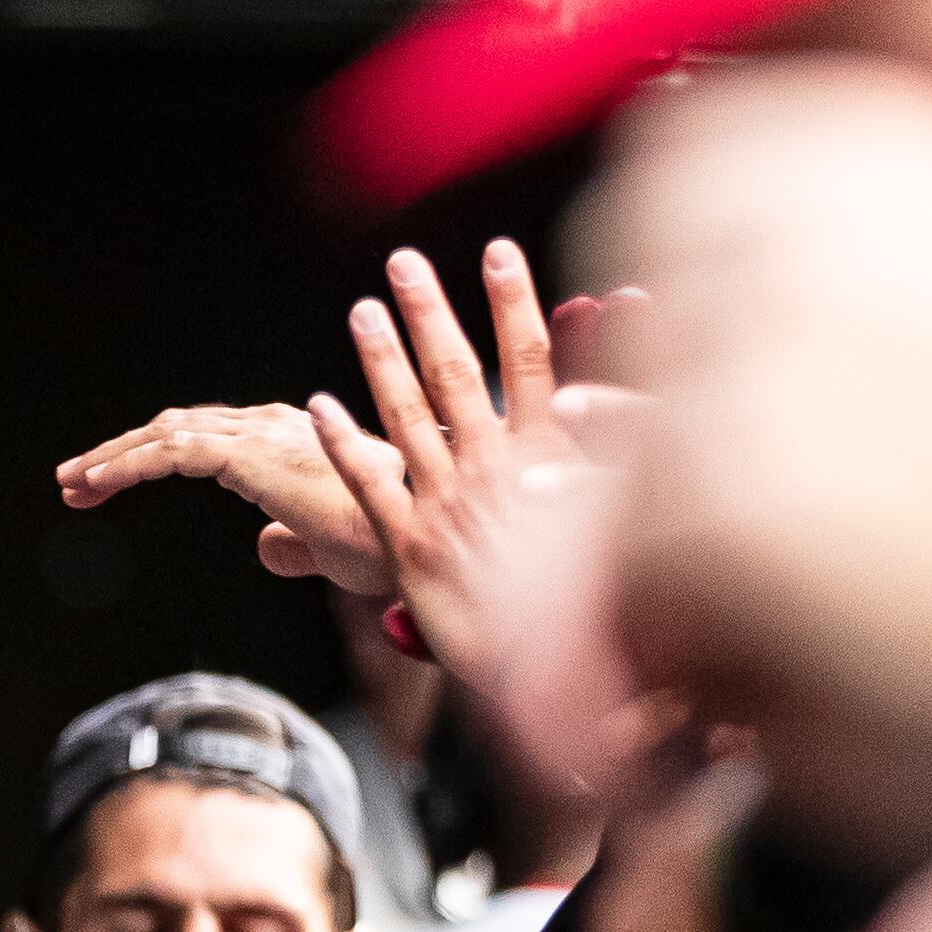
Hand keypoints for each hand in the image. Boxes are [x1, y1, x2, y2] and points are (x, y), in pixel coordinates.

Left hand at [56, 402, 398, 593]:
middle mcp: (270, 426)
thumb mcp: (323, 547)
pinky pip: (176, 453)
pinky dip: (130, 465)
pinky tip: (95, 483)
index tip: (102, 483)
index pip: (200, 439)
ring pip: (167, 436)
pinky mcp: (254, 457)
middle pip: (176, 429)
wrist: (417, 540)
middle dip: (119, 452)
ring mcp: (262, 436)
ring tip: (71, 482)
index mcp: (283, 440)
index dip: (147, 455)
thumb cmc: (383, 544)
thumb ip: (290, 542)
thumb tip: (264, 549)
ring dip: (112, 457)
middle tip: (73, 479)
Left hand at [301, 241, 622, 708]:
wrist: (559, 680)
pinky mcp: (413, 552)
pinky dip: (342, 444)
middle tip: (403, 261)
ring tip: (360, 308)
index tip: (498, 250)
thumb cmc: (593, 605)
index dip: (515, 302)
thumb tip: (607, 400)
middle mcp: (498, 476)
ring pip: (408, 420)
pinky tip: (318, 405)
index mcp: (549, 461)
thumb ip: (601, 455)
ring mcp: (451, 510)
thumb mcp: (612, 521)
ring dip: (381, 360)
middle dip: (431, 312)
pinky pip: (370, 488)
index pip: (533, 364)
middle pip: (460, 376)